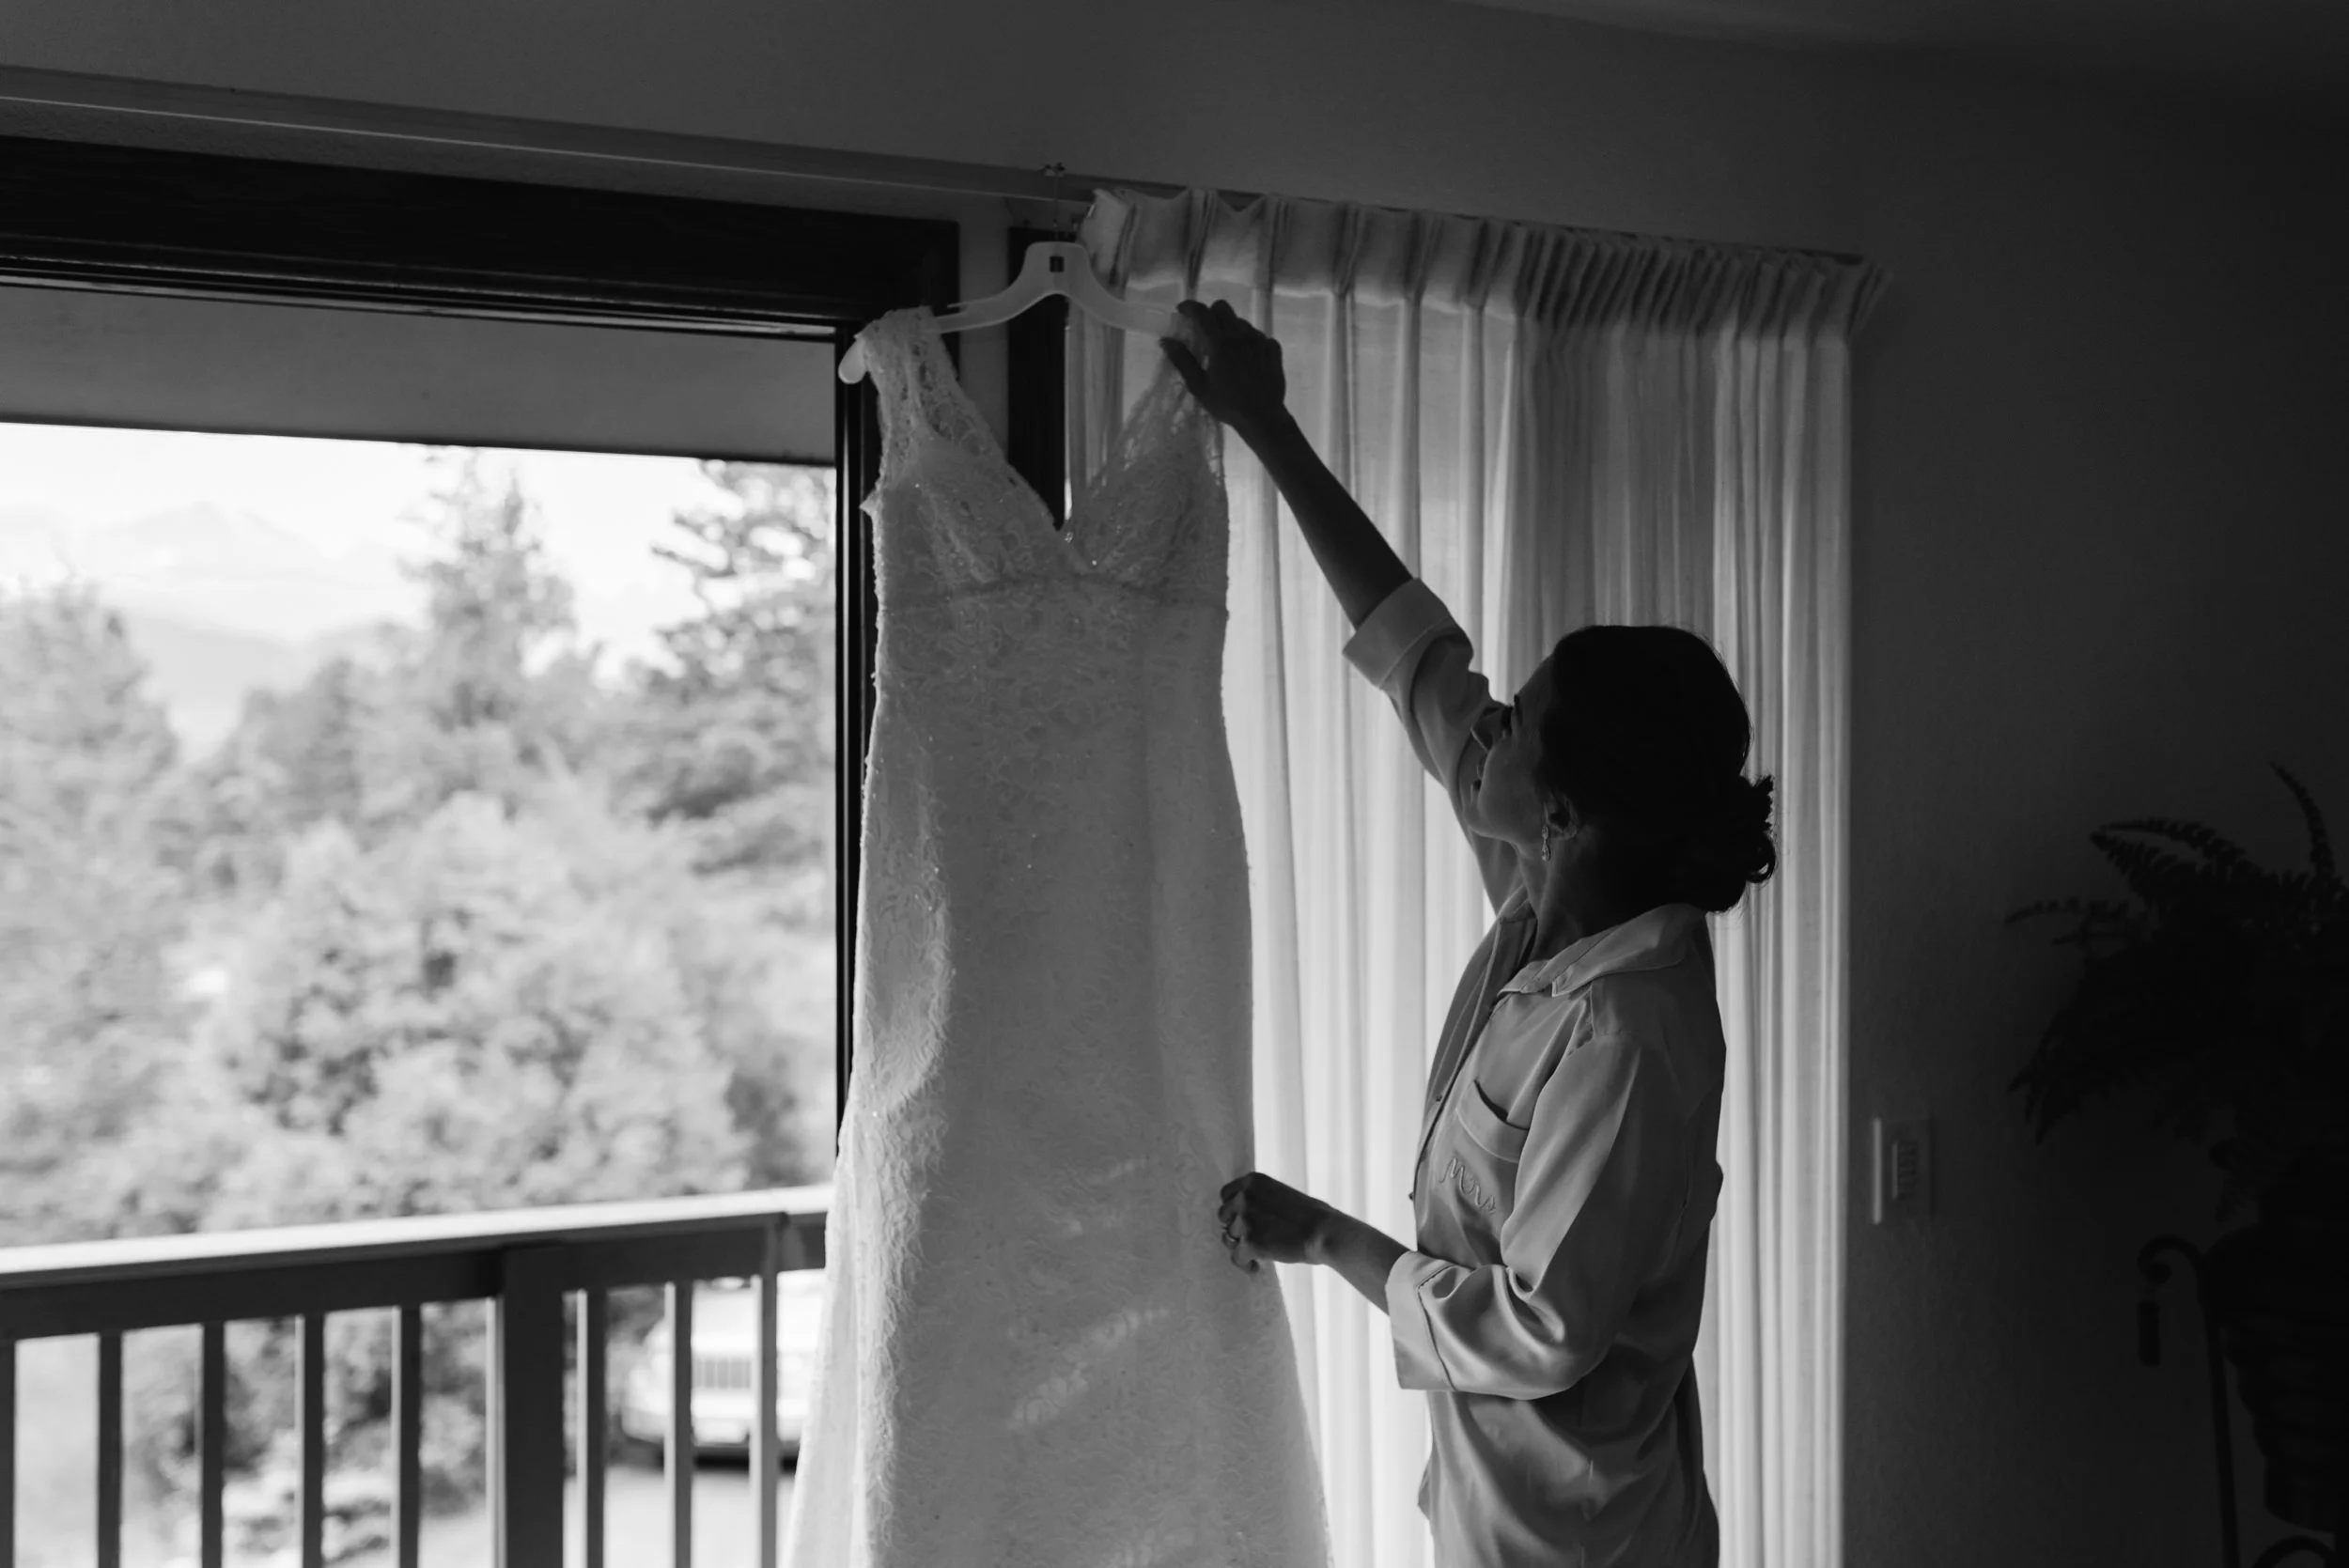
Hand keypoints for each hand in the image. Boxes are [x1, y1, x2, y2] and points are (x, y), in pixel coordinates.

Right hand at [1162, 300, 1289, 442]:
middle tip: (1205, 330)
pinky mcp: (1273, 348)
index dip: (1189, 307)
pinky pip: (1259, 335)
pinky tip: (1247, 358)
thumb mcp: (1199, 386)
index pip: (1202, 313)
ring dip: (1230, 329)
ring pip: (1241, 322)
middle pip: (1223, 308)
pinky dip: (1249, 341)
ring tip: (1228, 349)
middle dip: (1211, 313)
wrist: (1263, 417)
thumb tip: (1166, 341)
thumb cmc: (1227, 404)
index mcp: (1220, 343)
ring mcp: (1259, 340)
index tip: (1182, 311)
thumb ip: (1183, 361)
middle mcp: (1241, 335)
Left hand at [1216, 1171, 1331, 1273]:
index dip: (1233, 1210)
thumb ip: (1258, 1201)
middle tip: (1254, 1240)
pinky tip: (1259, 1267)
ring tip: (1261, 1255)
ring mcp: (1245, 1219)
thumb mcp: (1280, 1194)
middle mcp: (1244, 1197)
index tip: (1244, 1221)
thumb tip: (1237, 1222)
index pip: (1225, 1194)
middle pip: (1224, 1217)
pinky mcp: (1249, 1242)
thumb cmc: (1311, 1216)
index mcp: (1253, 1181)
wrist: (1324, 1232)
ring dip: (1243, 1248)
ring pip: (1229, 1239)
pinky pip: (1237, 1258)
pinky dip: (1247, 1265)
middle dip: (1236, 1229)